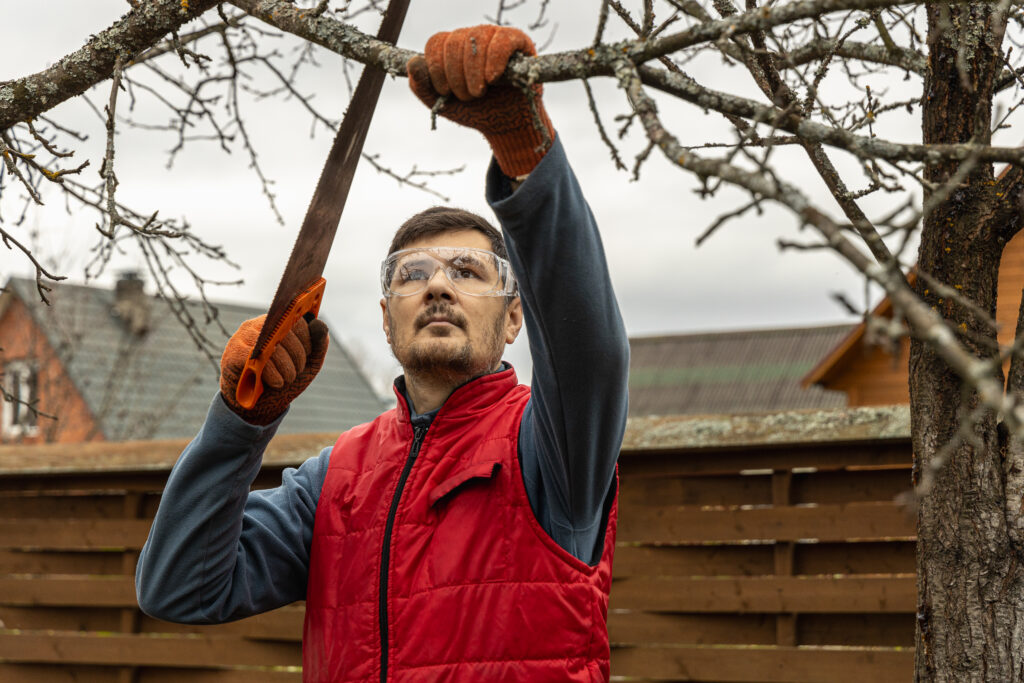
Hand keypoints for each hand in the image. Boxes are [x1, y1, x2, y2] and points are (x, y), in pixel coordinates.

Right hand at [219, 315, 328, 424]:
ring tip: (285, 380)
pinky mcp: (232, 353)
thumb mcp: (308, 364)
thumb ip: (318, 343)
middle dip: (297, 356)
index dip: (306, 341)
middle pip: (284, 331)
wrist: (258, 406)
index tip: (305, 359)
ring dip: (285, 367)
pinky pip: (254, 357)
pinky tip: (275, 383)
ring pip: (270, 344)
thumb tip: (319, 322)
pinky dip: (270, 373)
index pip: (296, 320)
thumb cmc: (283, 380)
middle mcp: (259, 325)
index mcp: (277, 324)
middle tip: (294, 373)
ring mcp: (242, 337)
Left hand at [407, 25, 553, 177]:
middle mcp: (471, 37)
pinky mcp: (517, 41)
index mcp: (451, 48)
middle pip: (454, 42)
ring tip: (479, 92)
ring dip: (473, 71)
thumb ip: (421, 86)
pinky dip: (495, 60)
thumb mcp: (442, 104)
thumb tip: (414, 63)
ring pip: (476, 39)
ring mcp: (494, 37)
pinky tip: (492, 79)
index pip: (436, 43)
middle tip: (467, 96)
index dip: (436, 67)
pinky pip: (502, 41)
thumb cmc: (474, 111)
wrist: (505, 125)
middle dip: (456, 75)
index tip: (445, 91)